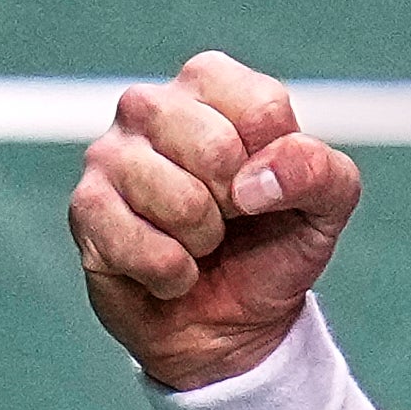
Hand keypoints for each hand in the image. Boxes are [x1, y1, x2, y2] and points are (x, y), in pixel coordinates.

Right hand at [68, 50, 364, 387]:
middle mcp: (150, 104)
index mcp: (210, 83)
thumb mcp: (324, 207)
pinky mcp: (86, 210)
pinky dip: (171, 275)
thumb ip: (319, 172)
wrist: (229, 327)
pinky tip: (168, 270)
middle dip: (237, 205)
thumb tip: (255, 183)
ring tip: (196, 242)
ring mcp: (109, 155)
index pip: (264, 108)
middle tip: (227, 218)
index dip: (278, 167)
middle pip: (217, 149)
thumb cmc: (270, 246)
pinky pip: (144, 247)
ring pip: (181, 201)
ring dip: (203, 241)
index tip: (264, 187)